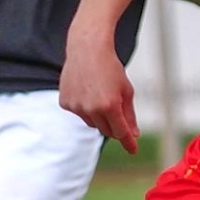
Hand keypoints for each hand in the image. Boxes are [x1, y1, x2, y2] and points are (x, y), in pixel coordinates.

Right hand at [60, 34, 138, 152]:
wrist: (87, 49)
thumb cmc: (110, 68)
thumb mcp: (126, 90)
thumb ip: (129, 115)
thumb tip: (133, 134)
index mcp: (110, 106)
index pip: (121, 132)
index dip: (128, 142)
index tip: (133, 150)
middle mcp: (91, 109)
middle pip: (106, 130)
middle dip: (114, 124)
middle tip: (115, 108)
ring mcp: (76, 107)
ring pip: (92, 123)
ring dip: (98, 115)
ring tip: (99, 93)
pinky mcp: (65, 103)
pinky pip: (79, 113)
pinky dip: (84, 107)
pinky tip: (86, 90)